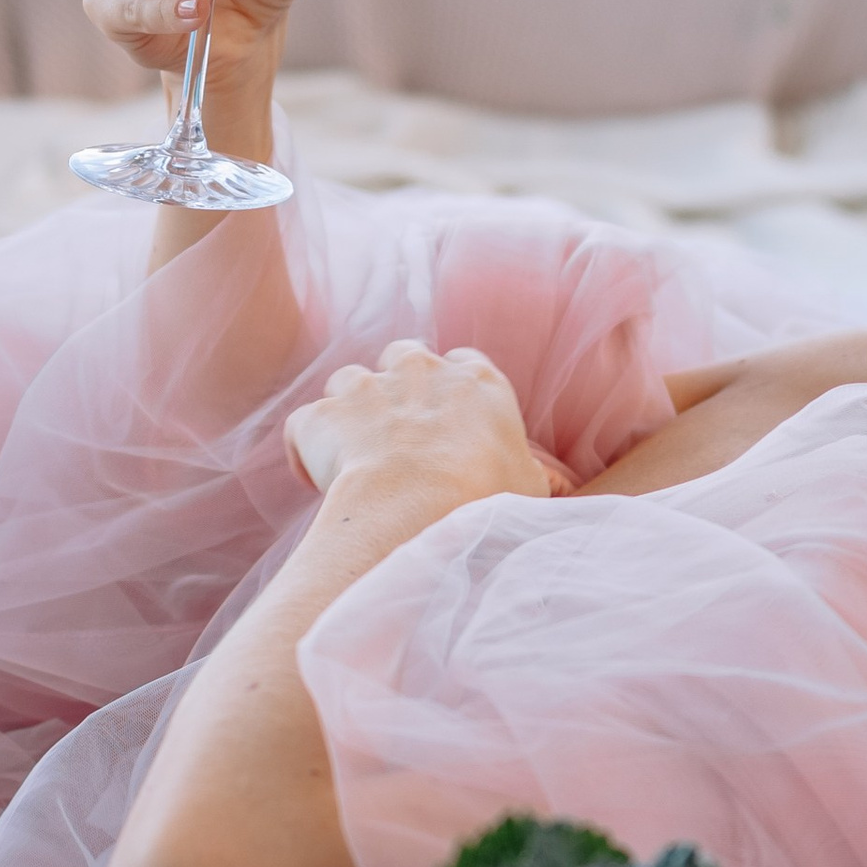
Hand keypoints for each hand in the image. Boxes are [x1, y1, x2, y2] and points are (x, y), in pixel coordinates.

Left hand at [285, 339, 553, 508]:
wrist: (416, 509)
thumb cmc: (483, 501)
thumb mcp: (530, 490)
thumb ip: (536, 477)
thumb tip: (562, 488)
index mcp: (478, 381)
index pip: (465, 364)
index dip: (453, 394)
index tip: (450, 427)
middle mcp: (420, 370)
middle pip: (403, 357)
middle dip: (398, 388)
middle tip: (400, 437)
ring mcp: (365, 387)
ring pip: (348, 382)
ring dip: (350, 413)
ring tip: (356, 458)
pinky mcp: (321, 416)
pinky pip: (304, 425)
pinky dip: (306, 449)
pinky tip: (317, 480)